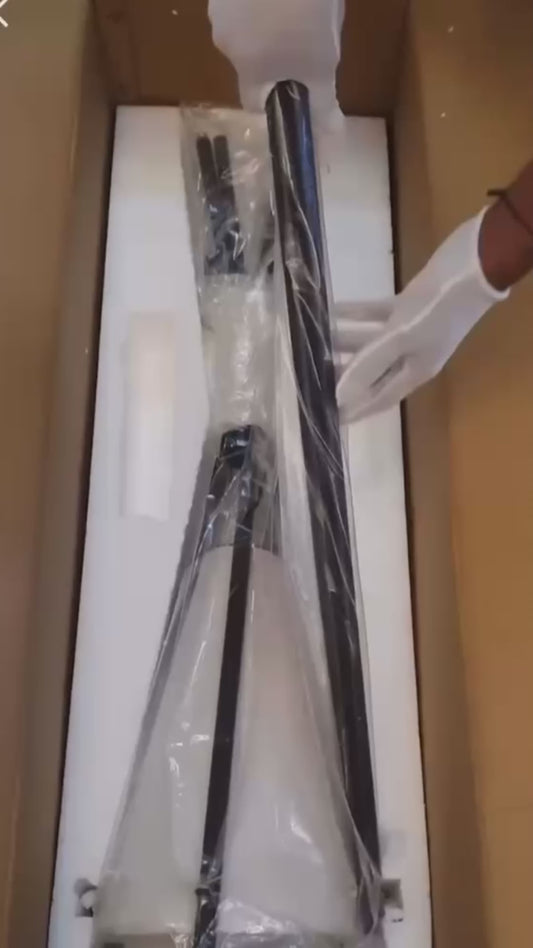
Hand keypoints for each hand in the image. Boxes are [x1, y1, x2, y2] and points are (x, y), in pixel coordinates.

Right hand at [208, 0, 344, 125]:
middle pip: (250, 59)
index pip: (253, 103)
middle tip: (305, 34)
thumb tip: (330, 135)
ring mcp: (218, 3)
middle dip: (275, 54)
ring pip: (245, 24)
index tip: (295, 91)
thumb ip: (324, 101)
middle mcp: (224, 39)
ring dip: (266, 20)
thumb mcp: (323, 59)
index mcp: (248, 67)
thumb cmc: (307, 7)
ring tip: (295, 2)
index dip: (275, 101)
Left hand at [335, 209, 507, 423]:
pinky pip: (375, 314)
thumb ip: (370, 364)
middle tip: (312, 374)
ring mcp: (410, 329)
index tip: (329, 417)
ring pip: (371, 342)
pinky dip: (355, 314)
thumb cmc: (439, 308)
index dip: (356, 409)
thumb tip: (340, 394)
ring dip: (346, 342)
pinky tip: (331, 310)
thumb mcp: (402, 339)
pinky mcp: (408, 303)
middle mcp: (412, 355)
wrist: (474, 263)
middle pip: (372, 371)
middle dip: (344, 375)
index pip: (380, 398)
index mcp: (415, 371)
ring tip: (314, 341)